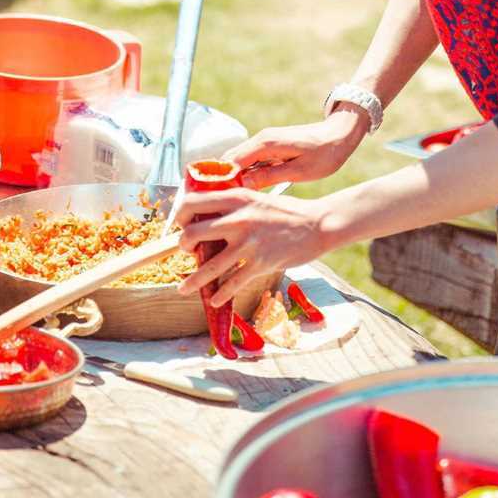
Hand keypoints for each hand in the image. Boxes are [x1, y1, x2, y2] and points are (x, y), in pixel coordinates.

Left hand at [175, 187, 332, 306]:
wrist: (318, 224)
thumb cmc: (287, 211)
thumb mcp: (257, 198)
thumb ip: (233, 203)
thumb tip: (206, 213)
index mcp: (237, 198)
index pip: (193, 203)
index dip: (179, 215)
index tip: (180, 225)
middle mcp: (240, 218)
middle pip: (193, 233)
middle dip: (183, 246)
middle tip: (187, 252)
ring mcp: (250, 242)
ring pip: (209, 266)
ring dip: (193, 281)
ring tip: (183, 289)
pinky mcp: (261, 263)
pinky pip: (232, 283)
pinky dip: (220, 294)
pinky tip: (215, 299)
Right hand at [223, 109, 368, 189]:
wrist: (339, 135)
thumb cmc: (325, 154)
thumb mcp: (299, 171)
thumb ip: (270, 176)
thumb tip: (245, 184)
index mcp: (266, 143)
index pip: (232, 161)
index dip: (222, 180)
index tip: (218, 200)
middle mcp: (261, 139)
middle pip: (230, 160)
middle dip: (223, 180)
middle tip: (224, 204)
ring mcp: (264, 141)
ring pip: (239, 160)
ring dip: (234, 178)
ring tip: (233, 201)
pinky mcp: (269, 146)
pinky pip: (250, 160)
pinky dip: (245, 174)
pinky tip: (248, 191)